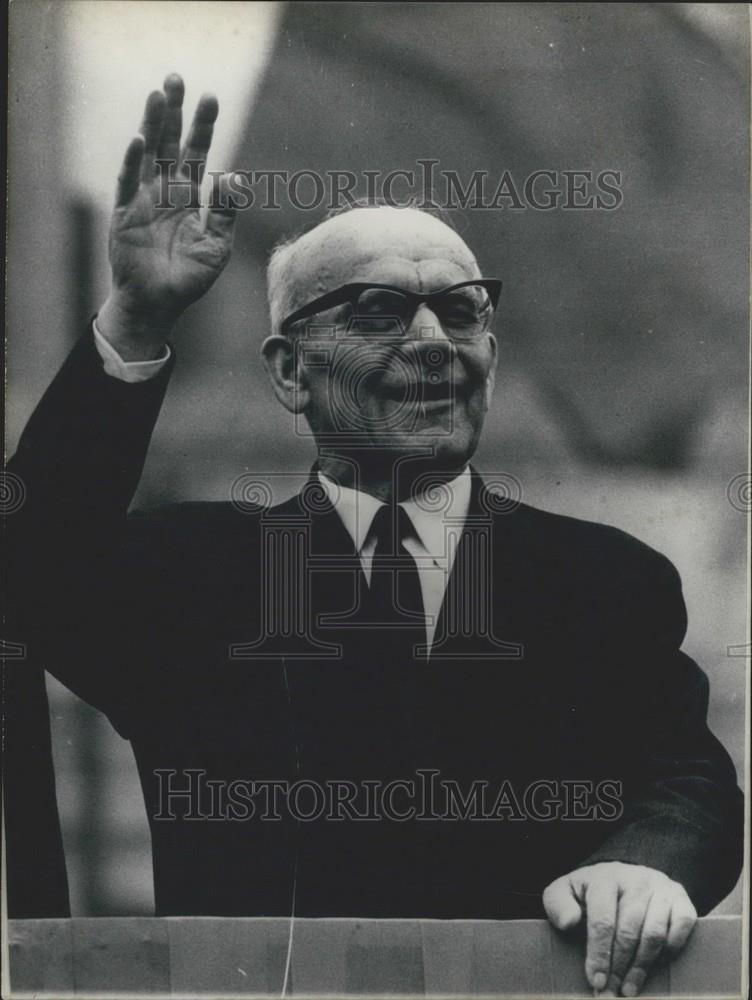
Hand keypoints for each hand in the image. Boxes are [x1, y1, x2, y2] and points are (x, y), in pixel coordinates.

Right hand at [98, 73, 236, 359]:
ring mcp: (143, 200)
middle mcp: (165, 191)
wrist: (159, 304)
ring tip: (157, 94)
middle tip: (177, 77)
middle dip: (174, 111)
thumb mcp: (216, 247)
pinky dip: (133, 161)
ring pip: (148, 153)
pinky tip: (140, 139)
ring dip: (152, 124)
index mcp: (188, 196)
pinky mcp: (125, 213)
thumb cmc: (188, 278)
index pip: (197, 153)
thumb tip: (235, 177)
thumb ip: (225, 213)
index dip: (203, 126)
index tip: (211, 98)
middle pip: (170, 143)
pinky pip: (128, 182)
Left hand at [543, 862, 696, 996]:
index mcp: (604, 877)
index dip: (599, 954)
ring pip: (654, 933)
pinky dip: (670, 950)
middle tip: (611, 993)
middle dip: (619, 968)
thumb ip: (558, 905)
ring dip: (642, 967)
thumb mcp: (566, 892)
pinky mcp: (681, 897)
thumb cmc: (591, 893)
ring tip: (629, 989)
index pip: (602, 920)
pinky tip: (656, 966)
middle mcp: (635, 879)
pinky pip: (682, 926)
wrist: (623, 875)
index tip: (596, 980)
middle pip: (629, 931)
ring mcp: (660, 887)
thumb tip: (569, 922)